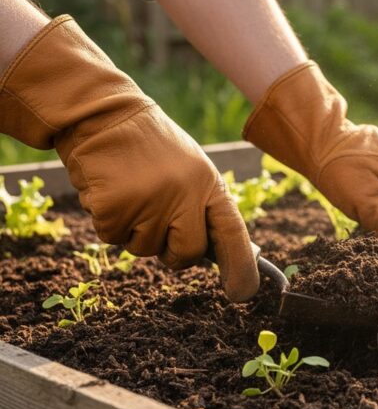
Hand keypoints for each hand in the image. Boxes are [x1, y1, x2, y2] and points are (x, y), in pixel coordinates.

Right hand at [0, 16, 258, 301]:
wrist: (103, 115)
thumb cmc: (151, 147)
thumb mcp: (192, 170)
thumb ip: (205, 208)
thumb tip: (228, 254)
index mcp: (208, 184)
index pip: (233, 233)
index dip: (241, 267)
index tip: (243, 293)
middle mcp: (184, 196)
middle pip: (186, 255)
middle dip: (173, 251)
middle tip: (158, 222)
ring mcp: (149, 203)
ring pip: (145, 250)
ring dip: (136, 231)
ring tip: (133, 191)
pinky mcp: (114, 209)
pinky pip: (114, 239)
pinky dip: (110, 222)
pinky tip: (112, 191)